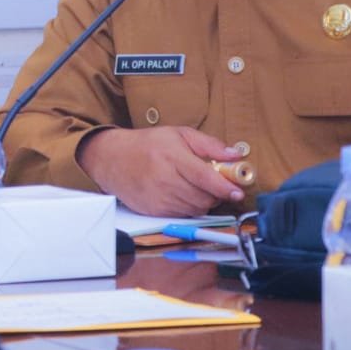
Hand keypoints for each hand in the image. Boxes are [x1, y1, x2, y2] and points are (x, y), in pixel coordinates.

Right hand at [78, 126, 244, 216]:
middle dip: (216, 194)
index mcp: (172, 157)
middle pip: (203, 197)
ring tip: (197, 187)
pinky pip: (182, 215)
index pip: (204, 177)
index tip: (238, 191)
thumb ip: (209, 144)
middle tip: (216, 185)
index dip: (224, 187)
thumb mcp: (178, 134)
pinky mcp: (153, 211)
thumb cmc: (148, 144)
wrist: (112, 159)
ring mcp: (158, 198)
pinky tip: (183, 195)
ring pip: (195, 209)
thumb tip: (235, 154)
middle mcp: (164, 179)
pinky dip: (189, 207)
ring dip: (203, 201)